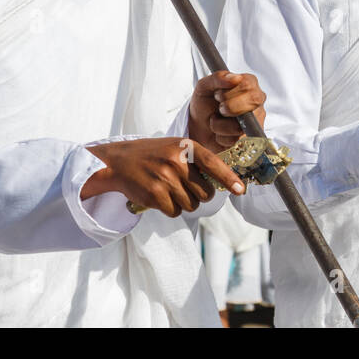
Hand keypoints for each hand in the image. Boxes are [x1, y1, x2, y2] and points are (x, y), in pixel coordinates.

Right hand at [80, 137, 246, 217]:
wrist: (118, 161)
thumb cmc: (154, 154)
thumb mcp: (177, 147)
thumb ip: (198, 160)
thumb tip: (223, 182)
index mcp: (186, 147)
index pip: (214, 164)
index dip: (229, 178)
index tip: (240, 190)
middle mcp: (177, 162)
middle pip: (205, 193)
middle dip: (200, 196)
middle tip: (186, 187)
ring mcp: (165, 179)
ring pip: (191, 205)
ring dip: (184, 202)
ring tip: (170, 189)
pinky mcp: (154, 195)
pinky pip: (174, 211)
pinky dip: (170, 208)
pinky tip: (160, 196)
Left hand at [188, 70, 265, 152]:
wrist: (199, 126)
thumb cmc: (205, 104)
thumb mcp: (204, 87)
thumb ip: (218, 78)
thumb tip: (236, 78)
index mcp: (249, 84)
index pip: (248, 85)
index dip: (229, 92)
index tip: (217, 95)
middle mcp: (257, 101)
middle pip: (253, 102)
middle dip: (229, 108)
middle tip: (219, 109)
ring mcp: (256, 121)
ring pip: (241, 124)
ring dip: (220, 125)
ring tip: (216, 121)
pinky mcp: (251, 138)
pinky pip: (237, 140)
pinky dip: (221, 137)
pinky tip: (220, 133)